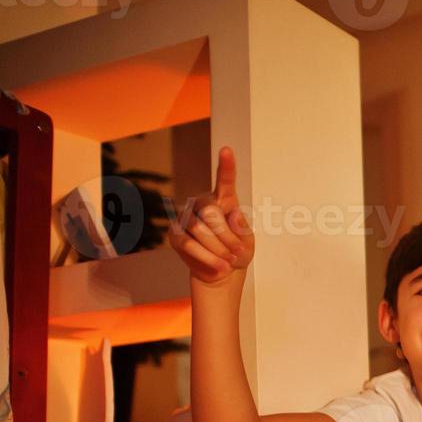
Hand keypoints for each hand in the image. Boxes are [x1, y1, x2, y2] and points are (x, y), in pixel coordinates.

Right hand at [170, 146, 254, 284]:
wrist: (222, 272)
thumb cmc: (236, 252)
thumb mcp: (247, 242)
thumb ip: (242, 228)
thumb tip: (234, 213)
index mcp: (224, 200)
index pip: (225, 181)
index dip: (226, 166)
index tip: (227, 150)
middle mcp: (202, 203)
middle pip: (210, 213)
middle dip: (226, 237)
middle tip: (236, 253)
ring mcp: (186, 217)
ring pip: (198, 229)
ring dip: (218, 249)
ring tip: (229, 260)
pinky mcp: (174, 233)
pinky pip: (188, 243)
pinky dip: (206, 257)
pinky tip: (220, 267)